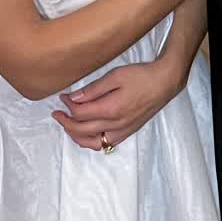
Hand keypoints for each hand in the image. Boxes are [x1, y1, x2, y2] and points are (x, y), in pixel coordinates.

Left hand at [52, 58, 183, 151]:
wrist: (165, 83)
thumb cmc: (142, 76)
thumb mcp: (115, 76)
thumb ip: (93, 89)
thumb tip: (74, 97)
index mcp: (111, 109)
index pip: (79, 113)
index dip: (67, 105)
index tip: (63, 96)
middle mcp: (115, 125)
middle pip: (81, 130)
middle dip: (65, 122)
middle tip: (57, 112)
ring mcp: (122, 131)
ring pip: (91, 142)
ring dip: (76, 135)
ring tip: (68, 125)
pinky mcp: (127, 132)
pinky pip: (105, 144)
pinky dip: (91, 141)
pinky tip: (86, 133)